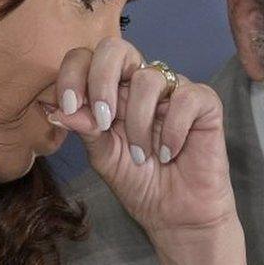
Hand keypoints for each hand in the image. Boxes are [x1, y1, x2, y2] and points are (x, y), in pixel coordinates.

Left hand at [46, 37, 237, 240]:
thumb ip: (85, 130)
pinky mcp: (205, 103)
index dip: (73, 74)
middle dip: (102, 79)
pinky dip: (173, 129)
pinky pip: (186, 98)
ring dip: (139, 123)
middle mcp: (141, 84)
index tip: (68, 107)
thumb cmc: (140, 184)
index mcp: (113, 91)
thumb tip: (58, 109)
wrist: (176, 216)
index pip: (87, 59)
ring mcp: (173, 91)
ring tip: (142, 156)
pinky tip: (170, 153)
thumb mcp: (104, 158)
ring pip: (149, 77)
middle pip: (116, 48)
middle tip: (103, 119)